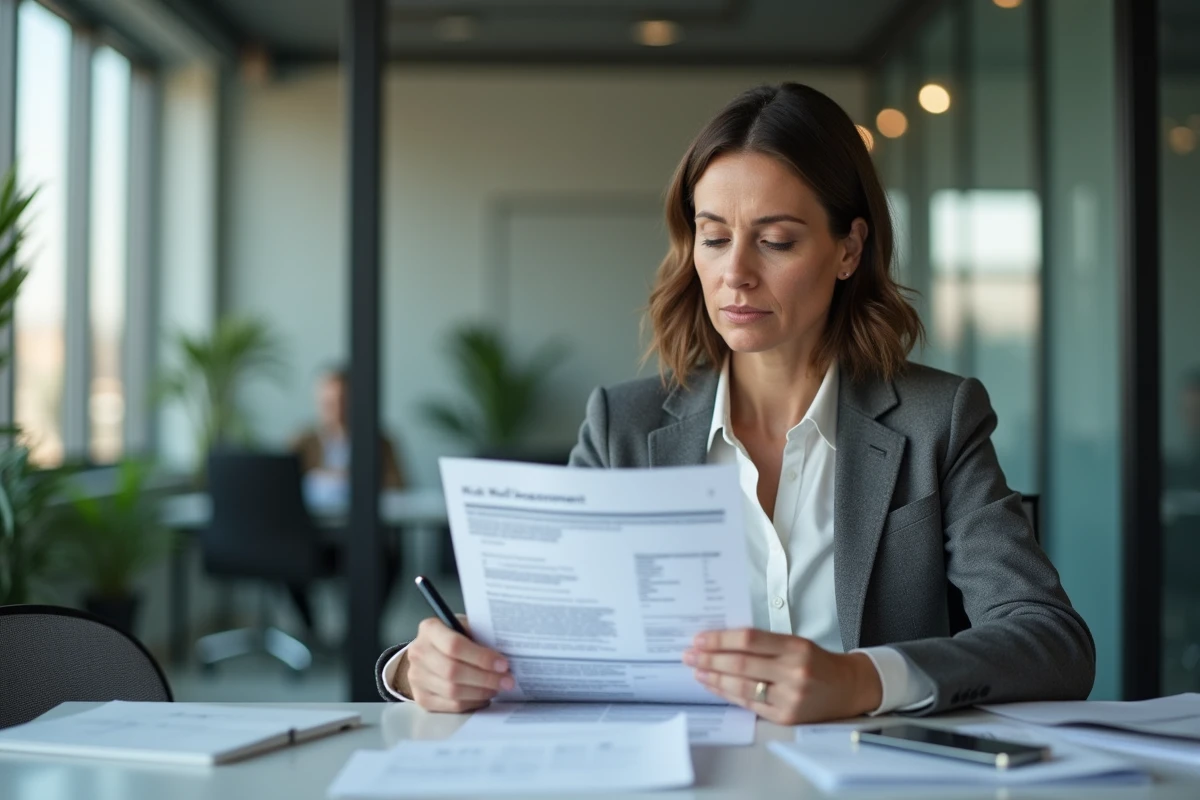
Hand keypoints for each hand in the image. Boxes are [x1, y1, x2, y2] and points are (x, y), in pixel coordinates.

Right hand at [399, 615, 513, 712]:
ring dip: (481, 692)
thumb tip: (507, 651)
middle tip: (507, 681)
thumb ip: (479, 635)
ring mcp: (417, 677)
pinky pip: (450, 705)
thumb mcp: (464, 627)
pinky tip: (484, 696)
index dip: (481, 657)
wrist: (427, 653)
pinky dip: (472, 703)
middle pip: (453, 671)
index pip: (454, 645)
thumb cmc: (452, 637)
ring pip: (453, 691)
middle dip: (485, 678)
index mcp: (429, 629)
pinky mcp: (421, 697)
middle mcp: (418, 653)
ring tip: (497, 688)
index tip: (503, 664)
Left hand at [682, 628, 881, 723]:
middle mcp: (793, 672)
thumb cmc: (817, 662)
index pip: (749, 639)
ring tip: (697, 671)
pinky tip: (714, 686)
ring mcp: (790, 698)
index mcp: (795, 647)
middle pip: (740, 664)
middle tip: (689, 655)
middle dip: (709, 660)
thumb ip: (763, 643)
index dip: (720, 639)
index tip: (700, 638)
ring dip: (713, 679)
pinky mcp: (786, 717)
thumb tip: (721, 641)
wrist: (848, 688)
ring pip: (741, 687)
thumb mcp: (796, 643)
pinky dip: (728, 694)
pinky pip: (749, 705)